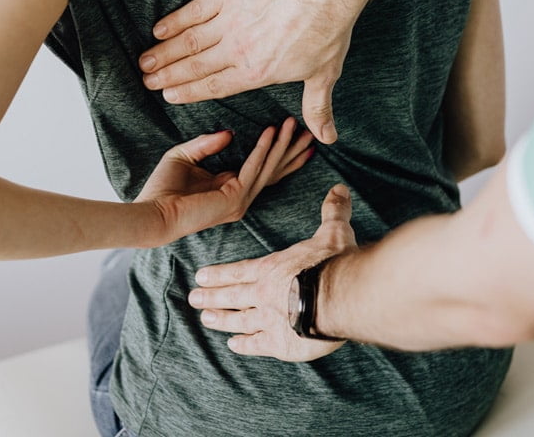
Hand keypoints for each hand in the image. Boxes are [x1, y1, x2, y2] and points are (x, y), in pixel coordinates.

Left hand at [137, 117, 313, 244]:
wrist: (152, 213)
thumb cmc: (162, 189)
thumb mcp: (184, 156)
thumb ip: (206, 144)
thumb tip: (230, 133)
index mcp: (230, 188)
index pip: (263, 169)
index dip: (280, 152)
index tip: (294, 133)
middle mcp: (240, 197)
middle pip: (274, 170)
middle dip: (292, 150)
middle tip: (311, 131)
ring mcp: (240, 200)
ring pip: (269, 168)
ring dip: (282, 145)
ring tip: (294, 124)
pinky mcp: (234, 198)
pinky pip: (253, 168)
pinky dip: (262, 149)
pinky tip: (270, 132)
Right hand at [139, 0, 371, 144]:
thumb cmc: (327, 30)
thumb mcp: (324, 75)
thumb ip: (317, 108)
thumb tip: (326, 138)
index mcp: (256, 73)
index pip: (214, 86)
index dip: (188, 92)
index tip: (169, 95)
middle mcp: (237, 50)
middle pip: (194, 66)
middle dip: (168, 76)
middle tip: (147, 82)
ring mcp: (230, 21)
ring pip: (189, 41)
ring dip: (164, 52)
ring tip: (145, 62)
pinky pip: (195, 10)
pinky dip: (175, 21)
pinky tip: (159, 29)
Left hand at [189, 184, 357, 361]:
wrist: (340, 297)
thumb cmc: (334, 263)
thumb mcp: (333, 232)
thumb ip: (333, 212)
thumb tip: (339, 188)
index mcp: (272, 268)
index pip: (239, 271)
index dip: (219, 274)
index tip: (200, 276)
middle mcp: (263, 294)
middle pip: (232, 295)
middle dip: (211, 297)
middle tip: (193, 299)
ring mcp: (268, 320)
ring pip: (238, 320)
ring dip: (221, 320)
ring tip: (206, 320)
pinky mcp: (279, 343)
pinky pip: (256, 344)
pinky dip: (244, 344)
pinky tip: (234, 345)